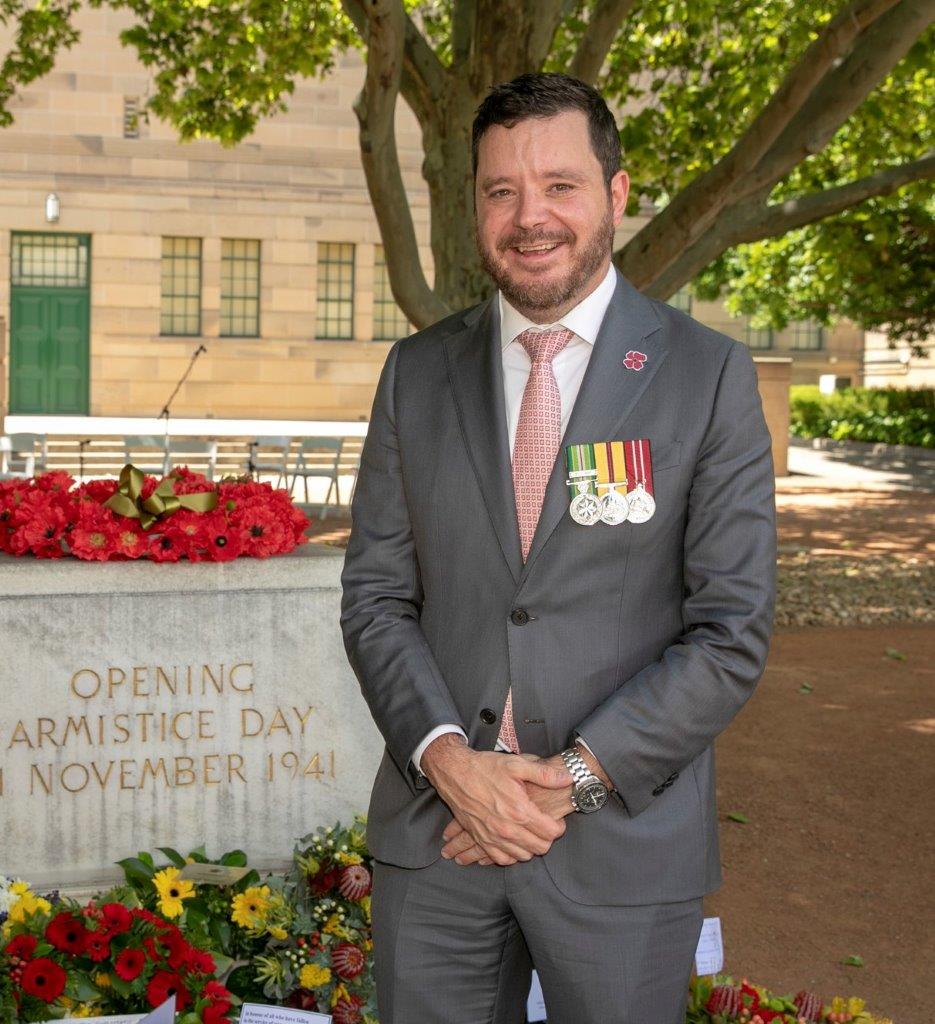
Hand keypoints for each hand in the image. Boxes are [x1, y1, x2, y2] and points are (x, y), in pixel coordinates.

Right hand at [441, 745, 613, 865]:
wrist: (454, 773)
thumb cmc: (485, 767)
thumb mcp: (516, 764)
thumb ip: (544, 773)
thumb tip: (568, 777)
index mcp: (519, 810)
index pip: (551, 832)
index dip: (558, 826)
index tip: (556, 819)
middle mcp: (507, 828)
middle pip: (540, 848)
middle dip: (546, 838)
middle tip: (544, 825)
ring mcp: (492, 837)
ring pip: (522, 856)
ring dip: (530, 847)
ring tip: (530, 833)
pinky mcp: (481, 839)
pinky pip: (502, 859)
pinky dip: (511, 855)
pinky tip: (513, 844)